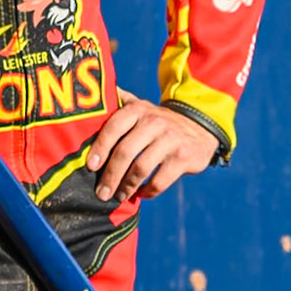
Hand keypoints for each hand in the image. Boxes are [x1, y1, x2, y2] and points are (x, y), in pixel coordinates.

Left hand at [86, 95, 218, 201]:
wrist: (200, 125)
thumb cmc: (158, 121)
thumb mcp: (140, 106)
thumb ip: (117, 102)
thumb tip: (92, 94)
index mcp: (138, 110)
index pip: (113, 127)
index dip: (100, 148)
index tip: (91, 167)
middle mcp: (154, 122)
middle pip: (125, 151)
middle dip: (110, 175)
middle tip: (102, 193)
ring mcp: (170, 140)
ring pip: (141, 168)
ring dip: (127, 186)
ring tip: (119, 196)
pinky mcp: (183, 158)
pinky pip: (160, 180)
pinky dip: (148, 191)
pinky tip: (140, 194)